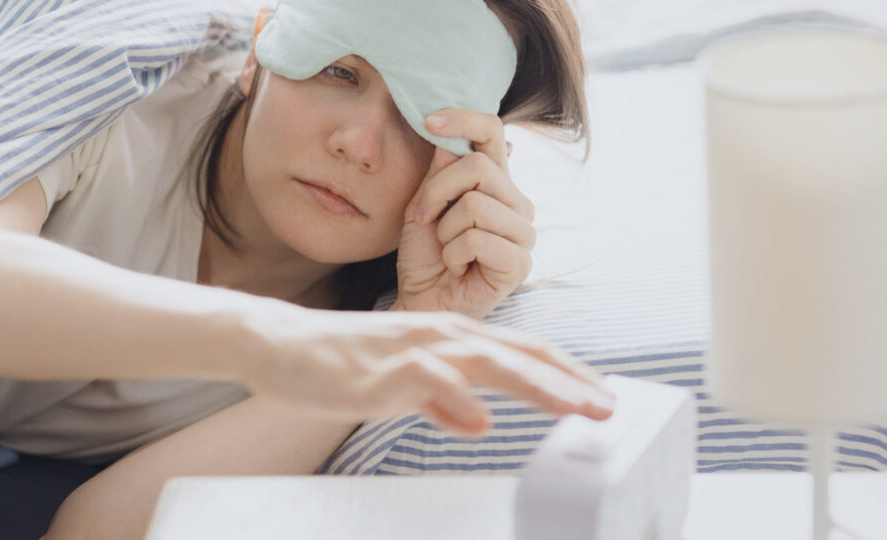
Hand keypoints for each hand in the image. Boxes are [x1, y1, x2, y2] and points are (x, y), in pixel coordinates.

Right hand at [242, 306, 613, 436]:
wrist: (278, 344)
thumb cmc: (342, 363)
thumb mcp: (401, 387)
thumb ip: (440, 400)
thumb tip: (480, 421)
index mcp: (449, 336)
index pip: (522, 351)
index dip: (564, 373)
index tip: (600, 396)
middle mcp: (439, 335)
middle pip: (518, 352)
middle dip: (567, 380)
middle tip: (607, 406)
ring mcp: (410, 350)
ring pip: (485, 360)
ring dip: (534, 384)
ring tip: (573, 408)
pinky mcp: (378, 372)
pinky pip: (424, 381)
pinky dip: (455, 398)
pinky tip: (480, 420)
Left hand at [395, 109, 535, 319]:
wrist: (422, 300)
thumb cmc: (425, 253)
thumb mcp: (424, 202)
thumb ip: (440, 167)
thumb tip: (445, 121)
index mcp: (498, 182)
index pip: (493, 132)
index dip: (463, 120)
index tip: (429, 121)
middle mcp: (517, 203)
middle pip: (479, 168)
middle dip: (437, 193)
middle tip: (427, 220)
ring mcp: (523, 233)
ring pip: (476, 205)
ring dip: (445, 231)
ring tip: (448, 250)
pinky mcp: (520, 264)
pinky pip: (478, 240)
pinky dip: (454, 254)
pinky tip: (458, 267)